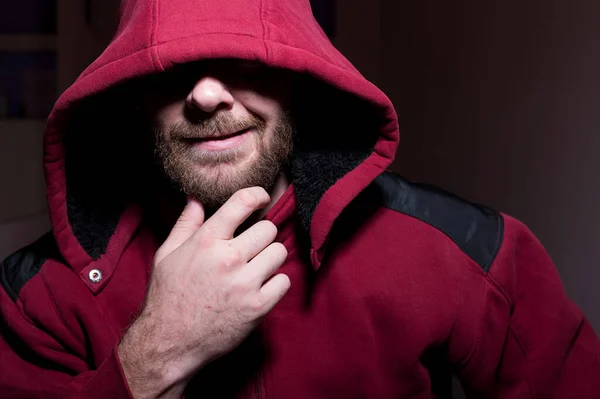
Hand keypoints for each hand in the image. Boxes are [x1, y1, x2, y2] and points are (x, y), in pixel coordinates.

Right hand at [118, 187, 290, 398]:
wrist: (170, 343)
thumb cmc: (168, 296)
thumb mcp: (167, 255)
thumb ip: (185, 224)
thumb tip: (195, 198)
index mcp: (205, 241)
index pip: (242, 202)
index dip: (257, 195)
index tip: (262, 198)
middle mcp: (227, 258)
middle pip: (269, 229)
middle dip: (262, 235)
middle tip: (252, 247)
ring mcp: (244, 283)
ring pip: (279, 253)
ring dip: (270, 258)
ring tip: (255, 268)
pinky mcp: (257, 307)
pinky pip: (284, 281)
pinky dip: (275, 284)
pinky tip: (259, 288)